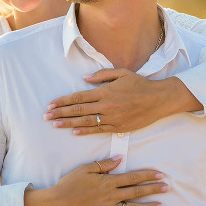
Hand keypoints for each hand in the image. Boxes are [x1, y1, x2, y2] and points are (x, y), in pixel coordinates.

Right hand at [23, 157, 167, 205]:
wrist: (58, 204)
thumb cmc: (69, 184)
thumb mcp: (85, 169)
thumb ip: (104, 165)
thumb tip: (120, 158)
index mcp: (107, 181)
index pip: (132, 177)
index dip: (147, 175)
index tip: (159, 174)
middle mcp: (111, 195)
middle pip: (136, 191)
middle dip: (153, 189)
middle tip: (166, 187)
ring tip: (161, 205)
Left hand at [44, 68, 201, 135]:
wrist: (159, 100)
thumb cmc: (140, 84)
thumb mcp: (121, 73)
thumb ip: (101, 75)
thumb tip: (84, 79)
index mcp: (105, 91)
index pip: (78, 97)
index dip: (63, 101)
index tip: (51, 105)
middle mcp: (106, 105)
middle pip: (78, 110)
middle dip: (60, 113)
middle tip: (46, 117)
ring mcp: (112, 117)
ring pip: (86, 122)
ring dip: (68, 123)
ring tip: (55, 125)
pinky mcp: (118, 127)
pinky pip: (99, 130)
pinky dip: (85, 131)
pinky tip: (74, 132)